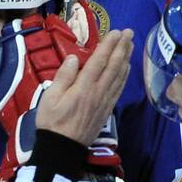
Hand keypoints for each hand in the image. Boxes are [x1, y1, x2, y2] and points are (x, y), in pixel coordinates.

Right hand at [36, 27, 133, 147]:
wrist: (62, 149)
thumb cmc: (52, 122)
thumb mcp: (50, 98)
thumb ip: (63, 76)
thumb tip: (75, 58)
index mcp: (83, 87)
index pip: (99, 61)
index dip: (109, 45)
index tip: (117, 31)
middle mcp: (98, 92)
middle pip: (113, 66)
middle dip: (122, 47)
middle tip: (129, 32)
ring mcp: (104, 102)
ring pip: (119, 77)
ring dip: (126, 59)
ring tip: (131, 45)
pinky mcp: (106, 111)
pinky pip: (118, 90)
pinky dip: (124, 77)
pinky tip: (127, 69)